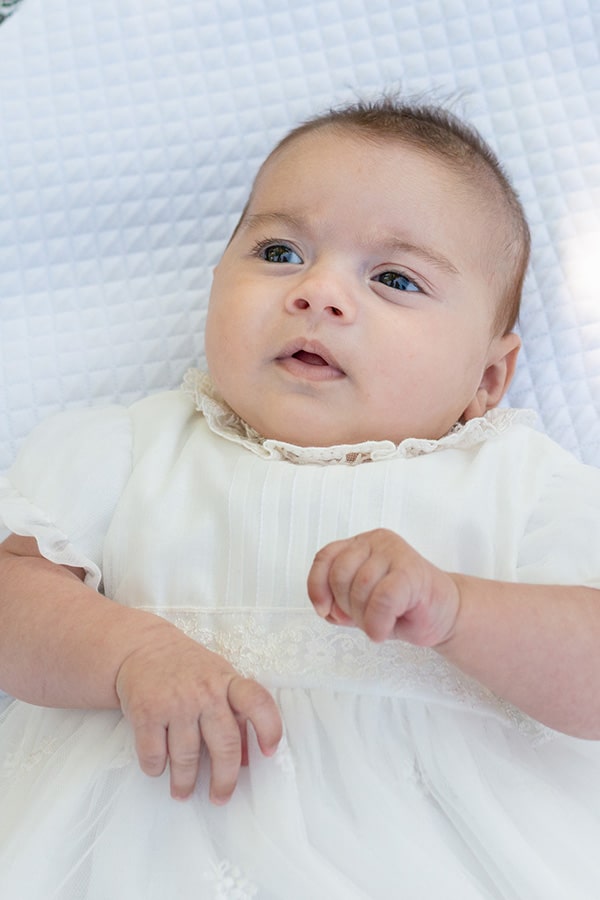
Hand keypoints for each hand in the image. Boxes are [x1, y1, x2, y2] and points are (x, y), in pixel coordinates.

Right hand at [115, 626, 281, 803]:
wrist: (143, 648)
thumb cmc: (189, 670)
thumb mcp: (219, 679)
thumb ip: (236, 715)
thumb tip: (247, 760)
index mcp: (228, 681)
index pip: (257, 702)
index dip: (269, 729)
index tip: (269, 753)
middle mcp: (205, 691)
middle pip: (224, 745)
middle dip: (224, 779)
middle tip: (220, 797)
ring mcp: (176, 702)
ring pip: (187, 758)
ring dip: (185, 782)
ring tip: (183, 792)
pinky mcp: (146, 713)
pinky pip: (154, 755)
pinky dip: (156, 769)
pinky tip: (158, 769)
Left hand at [307, 529, 460, 645]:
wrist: (444, 614)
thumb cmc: (402, 607)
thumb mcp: (359, 605)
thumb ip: (337, 602)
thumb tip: (326, 609)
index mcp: (359, 545)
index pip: (325, 558)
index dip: (317, 587)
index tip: (324, 610)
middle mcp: (376, 542)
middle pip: (340, 575)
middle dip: (347, 607)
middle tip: (365, 619)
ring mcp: (395, 552)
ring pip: (361, 587)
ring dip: (365, 618)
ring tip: (380, 622)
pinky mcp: (412, 570)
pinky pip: (382, 598)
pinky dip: (378, 622)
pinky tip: (383, 630)